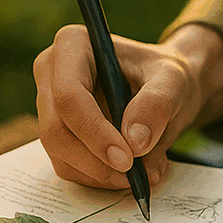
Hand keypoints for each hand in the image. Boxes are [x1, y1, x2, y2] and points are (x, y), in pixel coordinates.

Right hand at [33, 23, 222, 188]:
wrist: (165, 89)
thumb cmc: (166, 76)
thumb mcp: (174, 82)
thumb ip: (157, 104)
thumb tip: (134, 142)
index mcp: (73, 45)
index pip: (69, 96)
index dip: (94, 132)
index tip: (127, 160)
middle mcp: (51, 72)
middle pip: (56, 129)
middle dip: (94, 161)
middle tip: (134, 177)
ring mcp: (49, 105)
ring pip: (59, 153)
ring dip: (99, 174)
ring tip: (142, 173)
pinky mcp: (57, 132)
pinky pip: (67, 165)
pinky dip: (98, 177)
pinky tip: (128, 173)